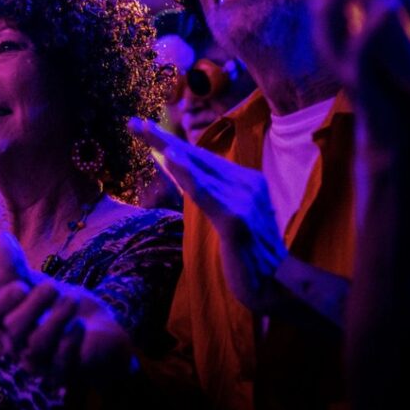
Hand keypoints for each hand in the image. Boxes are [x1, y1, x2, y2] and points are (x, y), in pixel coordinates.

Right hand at [0, 233, 133, 382]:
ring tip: (72, 298)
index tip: (21, 284)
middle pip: (14, 327)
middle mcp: (19, 345)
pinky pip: (63, 358)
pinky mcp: (64, 372)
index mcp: (8, 322)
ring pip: (38, 343)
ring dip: (57, 316)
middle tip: (53, 287)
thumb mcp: (38, 283)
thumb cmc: (60, 308)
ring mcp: (41, 362)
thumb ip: (17, 265)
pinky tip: (79, 325)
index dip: (3, 299)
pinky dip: (71, 337)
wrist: (97, 331)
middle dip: (35, 302)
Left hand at [129, 118, 286, 312]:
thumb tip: (182, 170)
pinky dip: (187, 175)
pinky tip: (171, 158)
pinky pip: (205, 194)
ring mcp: (244, 200)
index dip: (173, 142)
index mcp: (248, 180)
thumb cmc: (248, 254)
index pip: (204, 156)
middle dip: (163, 139)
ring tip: (145, 131)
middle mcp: (249, 183)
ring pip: (199, 169)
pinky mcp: (236, 220)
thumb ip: (210, 193)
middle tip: (134, 123)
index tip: (145, 127)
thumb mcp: (228, 216)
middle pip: (199, 157)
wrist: (275, 286)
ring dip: (169, 148)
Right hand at [284, 0, 409, 102]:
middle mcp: (322, 32)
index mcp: (325, 15)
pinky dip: (371, 26)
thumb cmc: (380, 71)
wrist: (388, 127)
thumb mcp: (363, 20)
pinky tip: (388, 0)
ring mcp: (334, 55)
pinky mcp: (357, 80)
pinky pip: (359, 52)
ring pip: (326, 12)